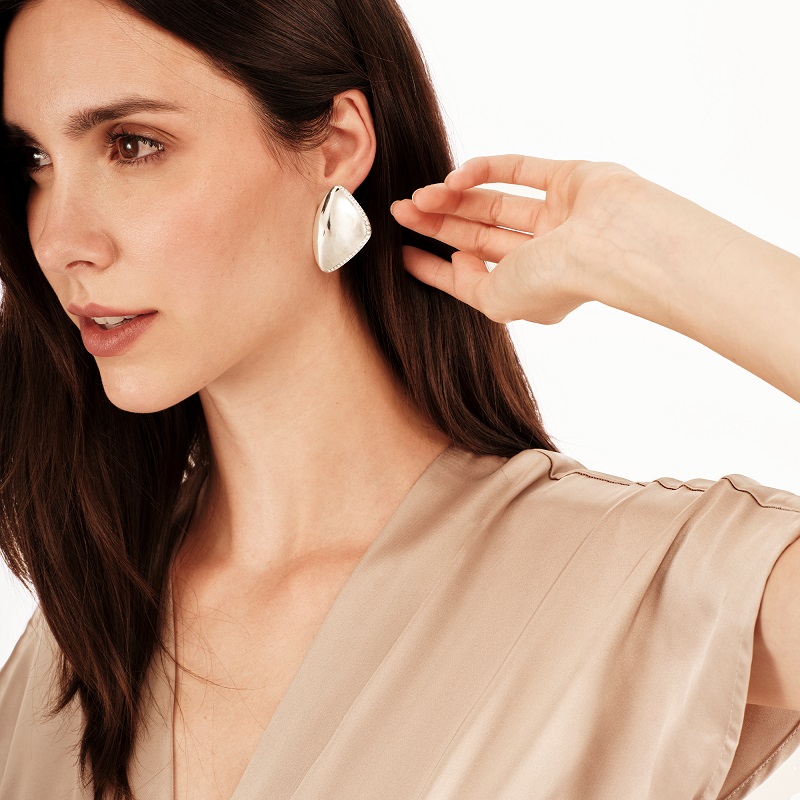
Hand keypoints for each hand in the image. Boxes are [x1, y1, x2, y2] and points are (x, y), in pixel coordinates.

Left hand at [389, 154, 644, 324]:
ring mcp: (558, 214)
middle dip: (438, 224)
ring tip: (417, 197)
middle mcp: (544, 253)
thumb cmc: (556, 282)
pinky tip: (452, 179)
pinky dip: (482, 171)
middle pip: (478, 234)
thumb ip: (468, 285)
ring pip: (492, 202)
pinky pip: (517, 169)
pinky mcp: (569, 178)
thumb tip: (455, 259)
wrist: (613, 247)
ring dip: (452, 198)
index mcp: (530, 287)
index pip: (475, 274)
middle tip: (401, 212)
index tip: (403, 253)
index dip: (438, 265)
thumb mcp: (496, 302)